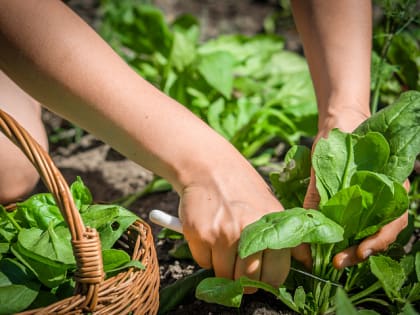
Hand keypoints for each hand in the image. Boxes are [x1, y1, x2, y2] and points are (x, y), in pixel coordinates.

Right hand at [178, 153, 289, 290]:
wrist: (209, 167)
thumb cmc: (242, 187)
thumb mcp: (272, 207)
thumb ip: (290, 237)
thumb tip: (307, 262)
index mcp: (272, 227)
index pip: (275, 276)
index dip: (266, 278)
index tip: (259, 272)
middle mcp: (249, 232)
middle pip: (247, 282)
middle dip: (242, 277)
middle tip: (238, 261)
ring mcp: (222, 234)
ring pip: (223, 275)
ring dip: (223, 266)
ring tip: (223, 243)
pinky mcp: (200, 234)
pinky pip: (203, 263)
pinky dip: (205, 255)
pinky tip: (209, 234)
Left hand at [292, 107, 408, 269]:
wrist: (340, 121)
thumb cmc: (341, 136)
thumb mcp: (327, 161)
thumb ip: (319, 189)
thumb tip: (307, 221)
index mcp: (390, 184)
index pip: (393, 221)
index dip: (378, 240)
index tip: (360, 251)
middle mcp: (386, 196)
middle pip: (382, 233)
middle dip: (362, 251)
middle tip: (338, 262)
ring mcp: (373, 200)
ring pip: (370, 231)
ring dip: (354, 248)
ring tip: (334, 259)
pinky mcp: (357, 202)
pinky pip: (358, 223)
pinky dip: (347, 236)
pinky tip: (332, 243)